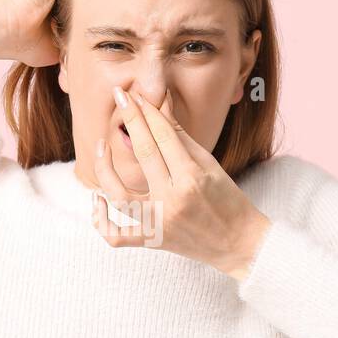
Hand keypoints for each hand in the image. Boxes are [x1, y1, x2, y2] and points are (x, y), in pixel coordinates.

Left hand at [92, 86, 272, 279]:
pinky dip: (101, 221)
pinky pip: (116, 236)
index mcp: (192, 177)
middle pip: (144, 152)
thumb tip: (160, 105)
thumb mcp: (210, 165)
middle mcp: (173, 199)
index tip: (136, 93)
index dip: (148, 110)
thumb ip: (181, 137)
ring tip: (100, 146)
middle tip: (120, 96)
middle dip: (131, 118)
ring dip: (105, 168)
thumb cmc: (228, 200)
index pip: (164, 135)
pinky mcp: (152, 242)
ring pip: (119, 195)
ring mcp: (160, 223)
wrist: (240, 244)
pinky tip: (97, 200)